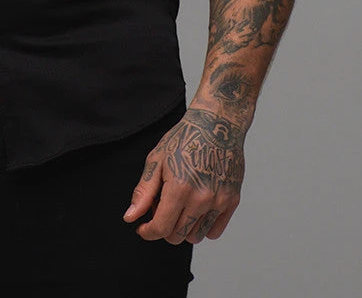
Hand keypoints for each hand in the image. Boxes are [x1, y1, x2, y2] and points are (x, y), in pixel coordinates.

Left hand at [122, 106, 245, 243]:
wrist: (217, 124)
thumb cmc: (184, 138)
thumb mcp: (156, 160)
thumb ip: (143, 192)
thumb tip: (130, 217)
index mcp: (179, 188)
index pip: (161, 228)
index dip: (147, 232)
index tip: (143, 228)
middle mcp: (201, 198)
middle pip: (177, 236)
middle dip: (164, 228)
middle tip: (162, 206)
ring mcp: (219, 201)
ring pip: (196, 236)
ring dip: (183, 228)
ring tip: (180, 204)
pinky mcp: (232, 201)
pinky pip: (214, 231)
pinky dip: (202, 226)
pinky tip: (195, 208)